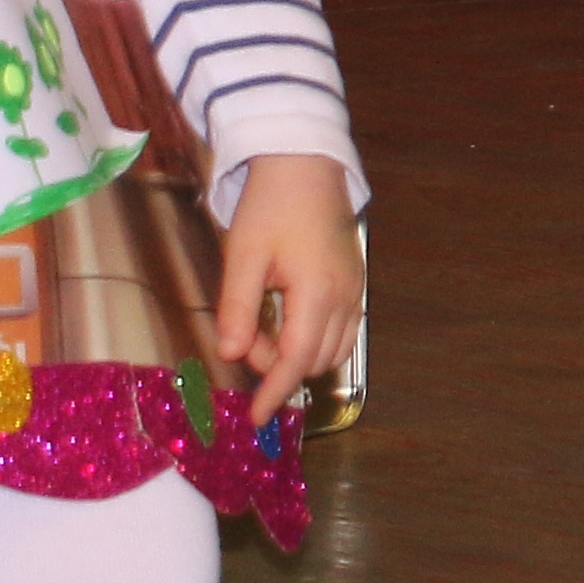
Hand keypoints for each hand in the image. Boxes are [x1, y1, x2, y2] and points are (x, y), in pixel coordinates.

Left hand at [213, 154, 364, 431]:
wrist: (306, 163)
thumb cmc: (270, 206)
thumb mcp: (242, 256)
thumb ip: (236, 309)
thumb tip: (228, 355)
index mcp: (318, 293)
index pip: (297, 359)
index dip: (275, 392)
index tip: (255, 419)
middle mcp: (345, 296)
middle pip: (316, 358)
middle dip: (278, 365)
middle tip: (243, 338)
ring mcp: (355, 287)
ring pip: (333, 346)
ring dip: (298, 353)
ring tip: (262, 326)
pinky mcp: (355, 278)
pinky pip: (342, 326)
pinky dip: (315, 337)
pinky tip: (286, 315)